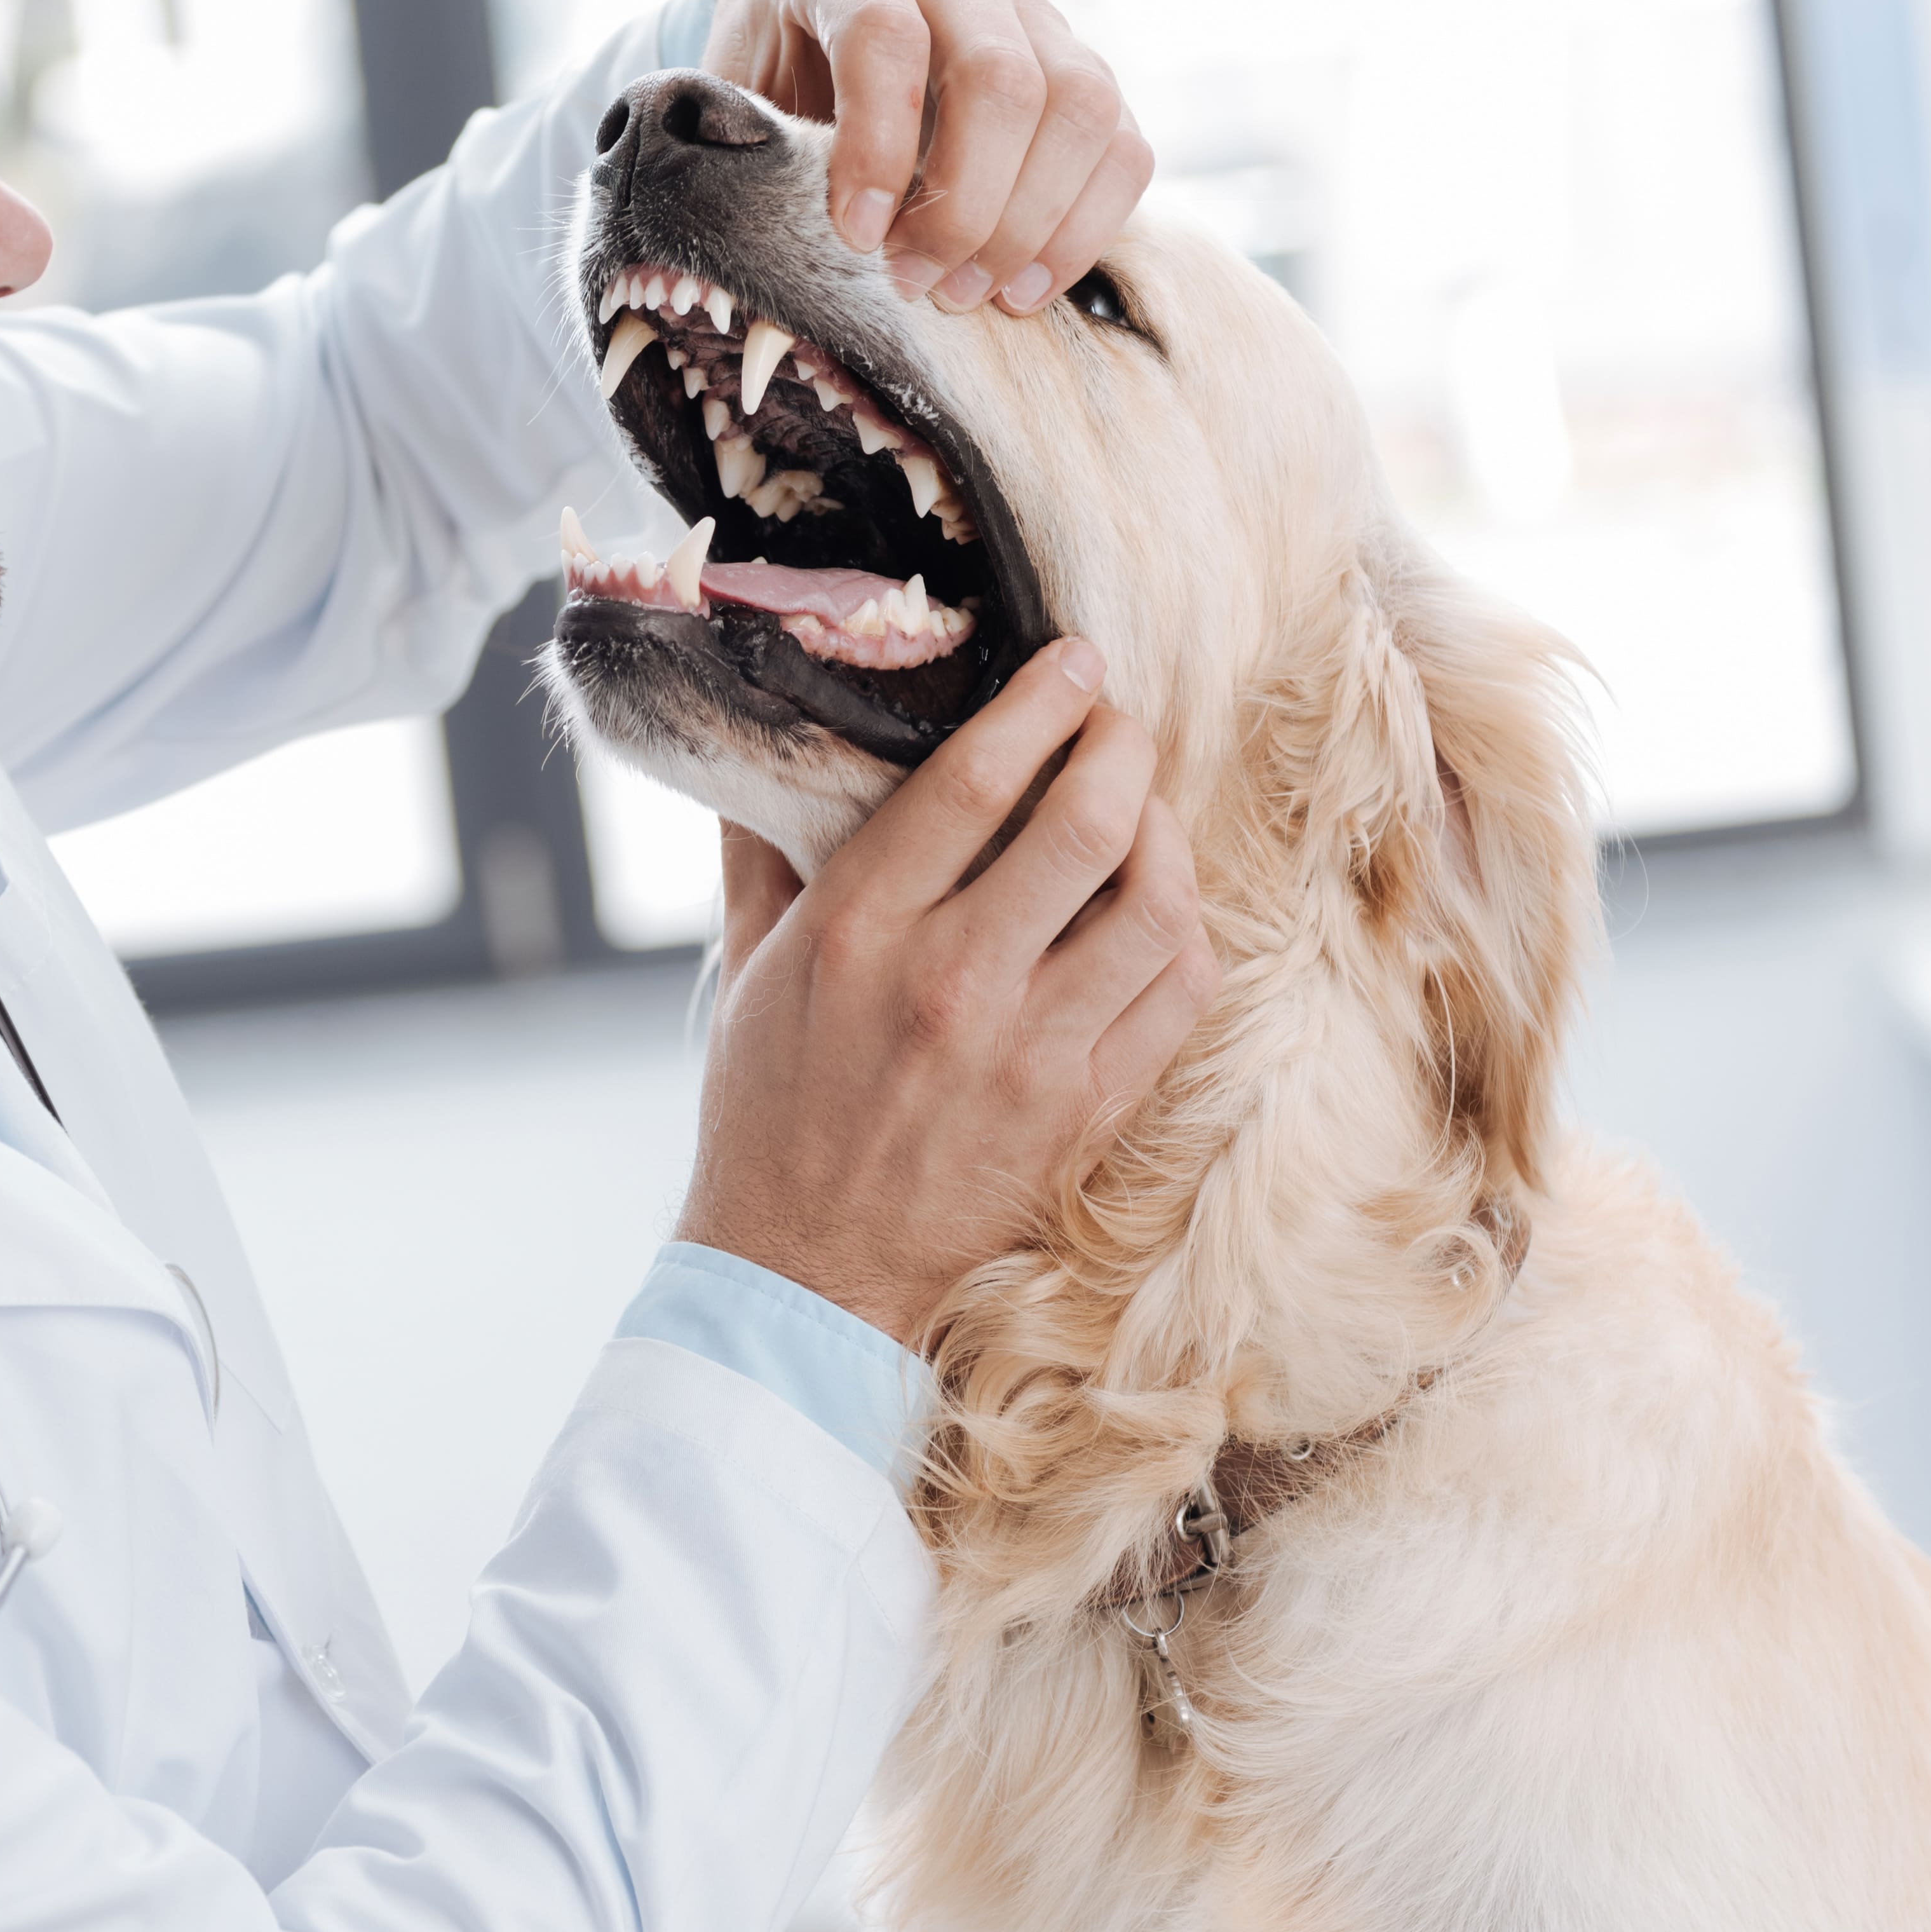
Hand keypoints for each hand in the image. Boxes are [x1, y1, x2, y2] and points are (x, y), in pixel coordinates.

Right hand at [677, 644, 1216, 1344]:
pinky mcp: (1083, 1111)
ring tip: (1144, 810)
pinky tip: (1159, 906)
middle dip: (1121, 745)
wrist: (805, 1271)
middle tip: (1120, 718)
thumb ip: (763, 851)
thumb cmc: (769, 1112)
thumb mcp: (747, 970)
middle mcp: (951, 984)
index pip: (973, 780)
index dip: (1041, 701)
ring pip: (1153, 906)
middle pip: (1086, 825)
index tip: (1074, 660)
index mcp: (857, 933)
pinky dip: (1183, 931)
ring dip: (1164, 835)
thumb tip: (766, 747)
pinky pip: (1176, 995)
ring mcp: (1030, 1053)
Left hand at [705, 0, 1153, 316]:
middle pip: (1001, 77)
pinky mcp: (1081, 68)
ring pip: (1081, 107)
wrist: (820, 9)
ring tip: (968, 296)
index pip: (885, 36)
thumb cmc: (770, 64)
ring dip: (1030, 222)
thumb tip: (766, 233)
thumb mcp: (734, 87)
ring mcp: (1032, 11)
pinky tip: (1023, 288)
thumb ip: (749, 138)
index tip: (855, 238)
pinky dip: (1084, 227)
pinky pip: (1123, 145)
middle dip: (964, 202)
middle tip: (916, 283)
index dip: (876, 146)